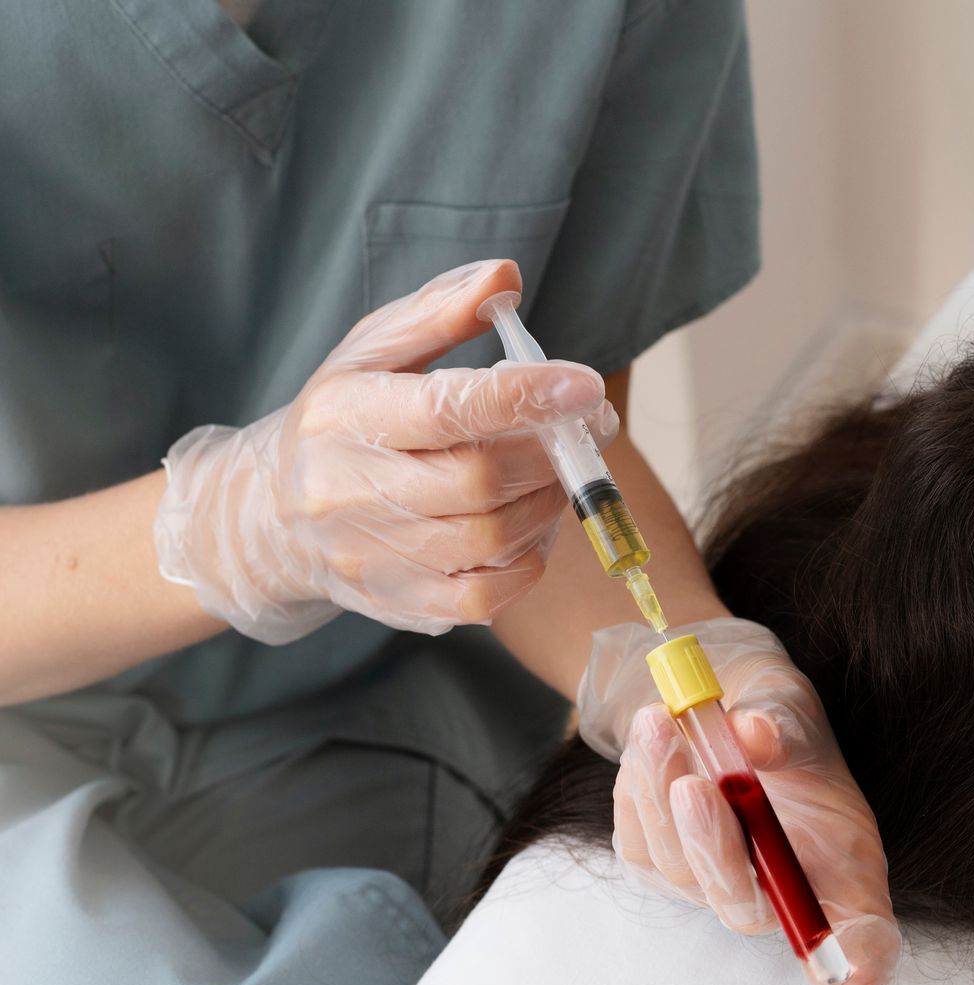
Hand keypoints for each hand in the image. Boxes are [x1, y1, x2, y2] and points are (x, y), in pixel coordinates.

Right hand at [154, 259, 618, 642]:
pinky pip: (485, 595)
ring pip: (491, 538)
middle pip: (479, 480)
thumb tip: (506, 277)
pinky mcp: (397, 604)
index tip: (585, 386)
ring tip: (556, 472)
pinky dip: (529, 561)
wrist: (271, 517)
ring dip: (547, 503)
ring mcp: (373, 554)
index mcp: (346, 414)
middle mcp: (349, 489)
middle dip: (551, 453)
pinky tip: (532, 527)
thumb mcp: (372, 353)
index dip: (524, 397)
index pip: (445, 408)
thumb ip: (439, 313)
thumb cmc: (342, 421)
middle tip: (588, 428)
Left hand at [579, 618, 901, 984]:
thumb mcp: (792, 707)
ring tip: (656, 722)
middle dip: (714, 845)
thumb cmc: (779, 722)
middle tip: (693, 783)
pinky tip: (649, 746)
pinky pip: (637, 845)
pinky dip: (636, 791)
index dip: (861, 977)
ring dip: (659, 797)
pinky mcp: (659, 871)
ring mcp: (715, 888)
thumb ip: (782, 726)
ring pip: (679, 871)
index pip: (865, 940)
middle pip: (747, 907)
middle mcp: (783, 893)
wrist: (725, 708)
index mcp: (844, 866)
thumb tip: (754, 734)